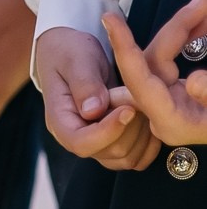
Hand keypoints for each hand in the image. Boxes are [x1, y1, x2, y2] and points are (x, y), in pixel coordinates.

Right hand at [35, 27, 154, 168]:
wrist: (69, 50)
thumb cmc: (69, 51)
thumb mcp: (76, 59)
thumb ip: (85, 84)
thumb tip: (93, 112)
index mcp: (59, 119)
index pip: (80, 142)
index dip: (108, 132)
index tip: (128, 109)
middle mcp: (74, 135)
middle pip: (107, 152)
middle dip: (131, 128)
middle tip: (138, 99)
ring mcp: (93, 140)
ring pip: (124, 158)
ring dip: (142, 135)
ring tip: (143, 105)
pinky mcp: (109, 141)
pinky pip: (134, 157)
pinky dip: (148, 143)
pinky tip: (149, 118)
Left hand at [106, 0, 206, 146]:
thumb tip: (193, 81)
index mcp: (170, 122)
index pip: (139, 81)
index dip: (124, 48)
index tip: (109, 18)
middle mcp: (162, 113)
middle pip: (153, 62)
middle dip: (176, 28)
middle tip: (202, 1)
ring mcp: (168, 102)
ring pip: (163, 57)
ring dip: (184, 30)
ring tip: (204, 5)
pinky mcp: (176, 94)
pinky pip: (173, 60)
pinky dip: (187, 39)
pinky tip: (202, 22)